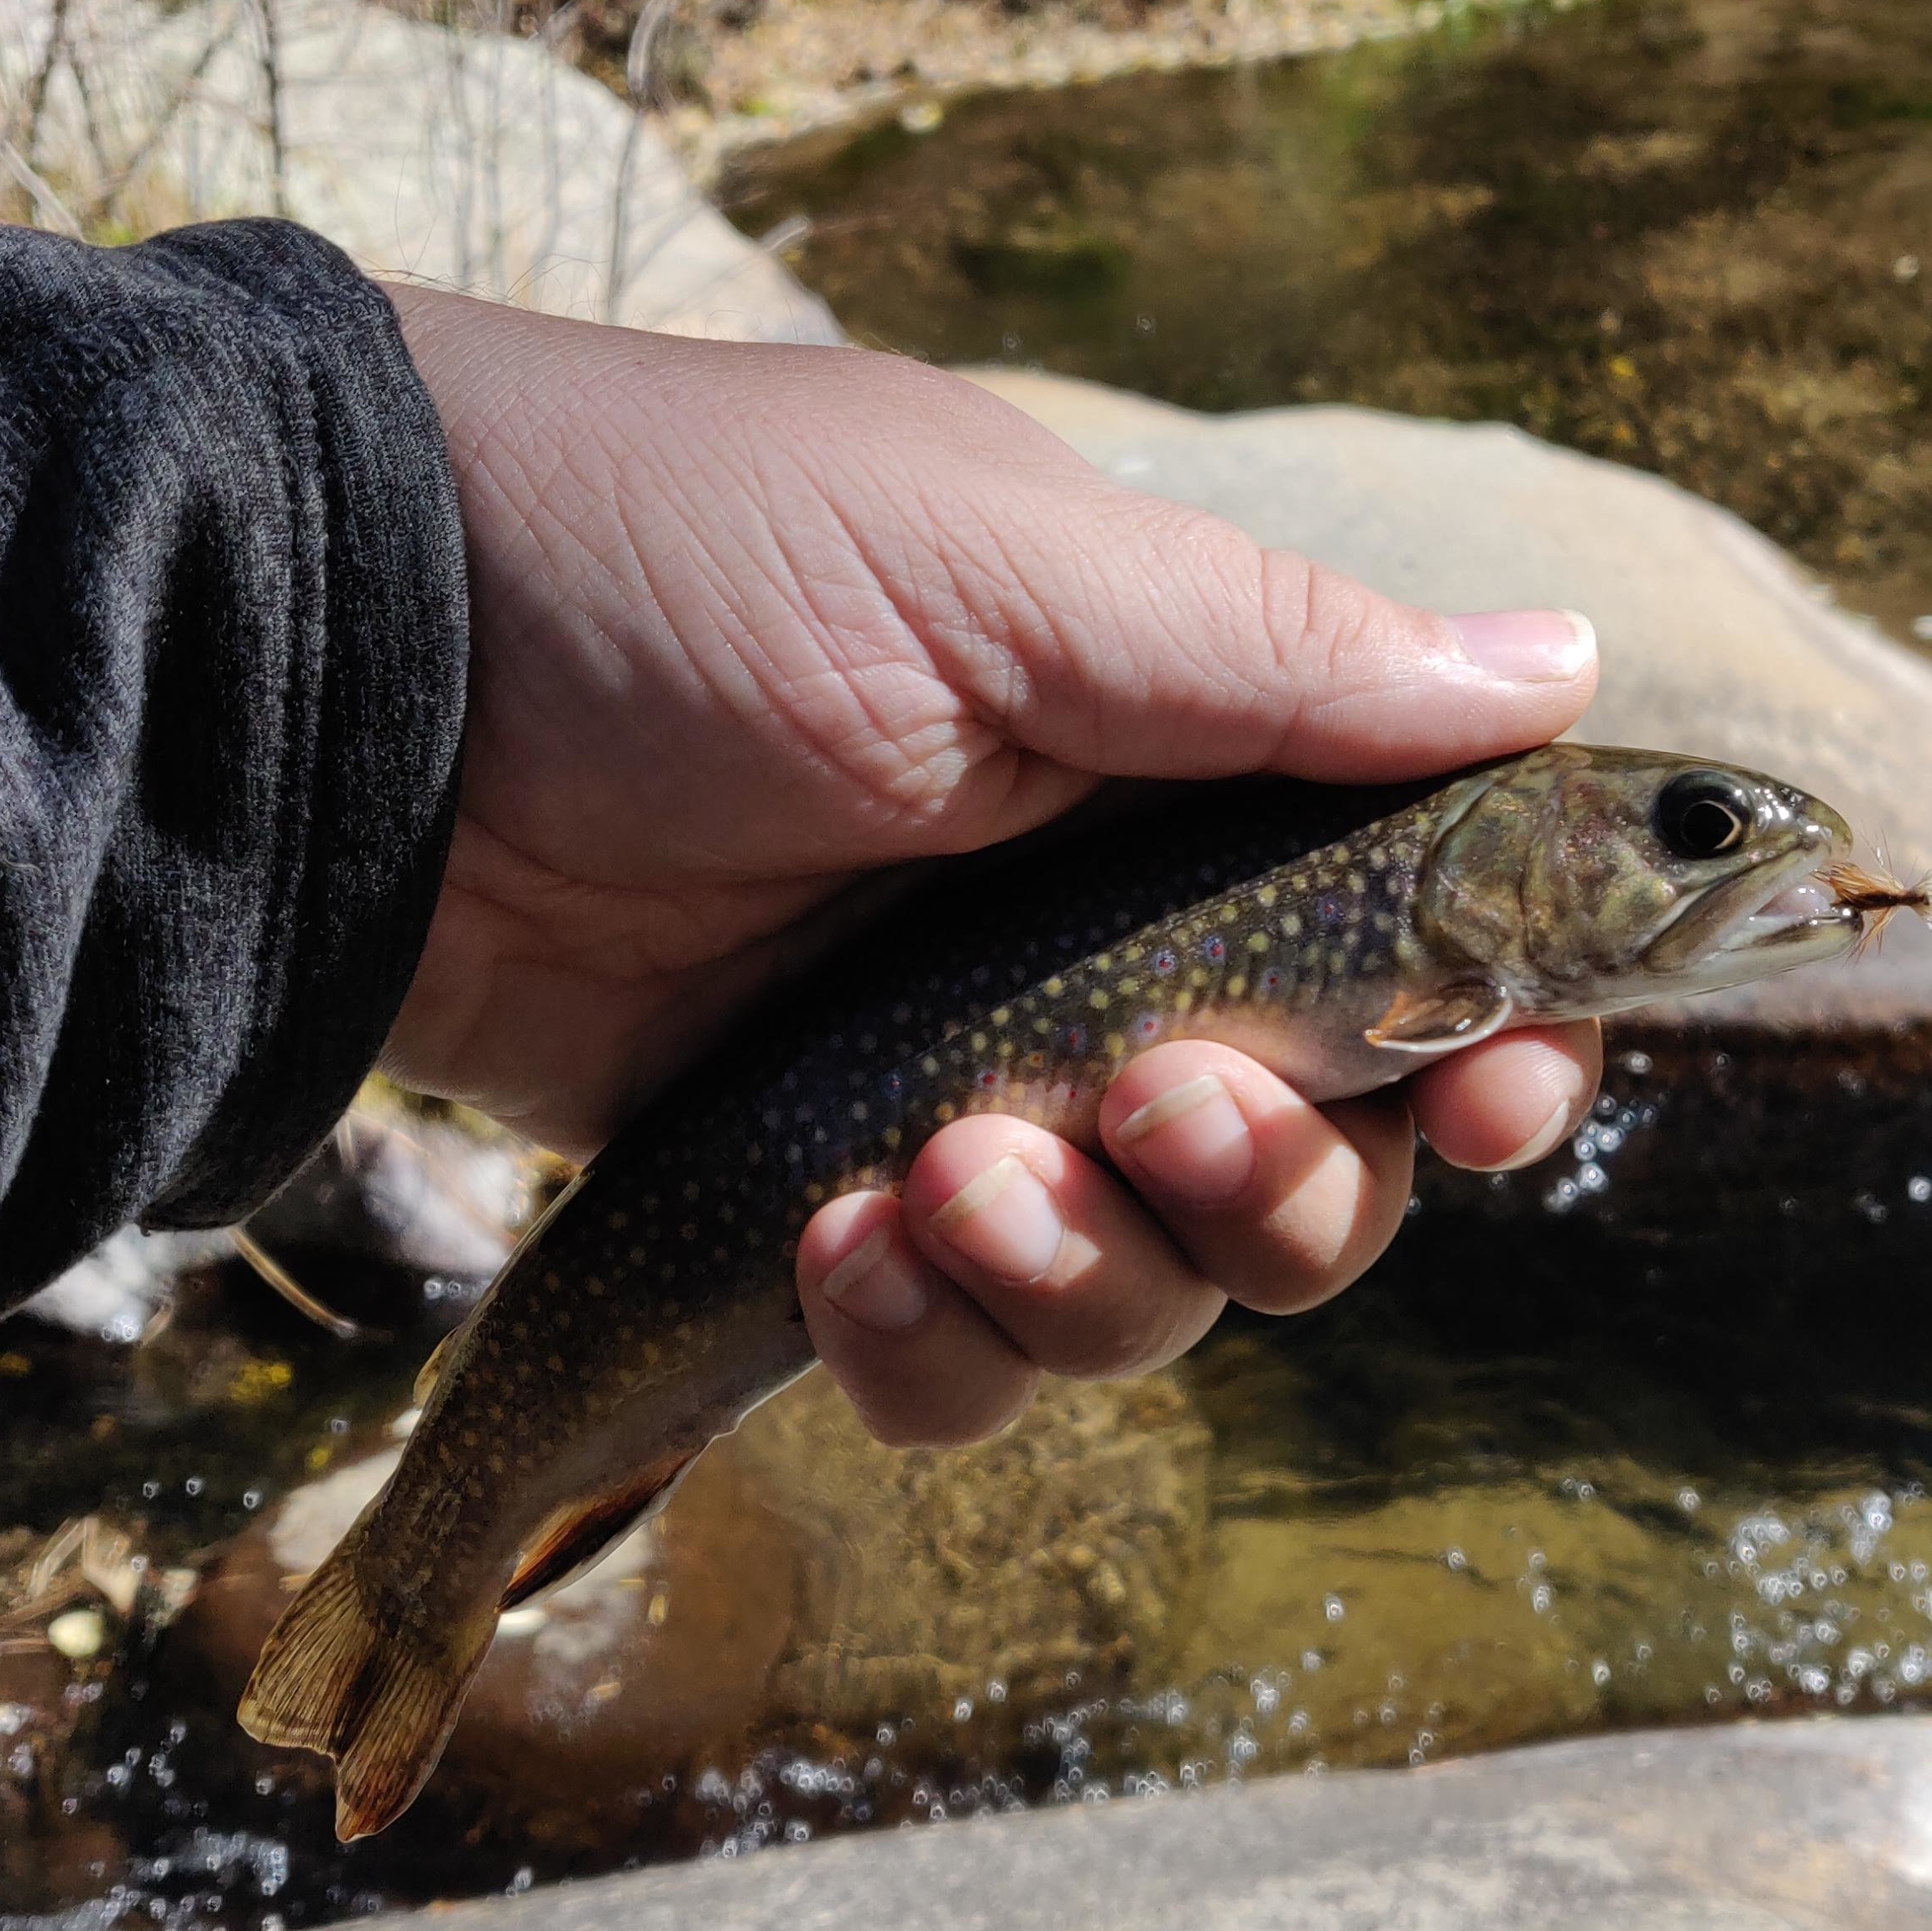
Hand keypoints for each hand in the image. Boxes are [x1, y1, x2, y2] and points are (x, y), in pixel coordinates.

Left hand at [383, 290, 1602, 1446]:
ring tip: (942, 1173)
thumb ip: (1279, 662)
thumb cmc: (685, 566)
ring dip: (1088, 1273)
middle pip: (1315, 1181)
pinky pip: (953, 1364)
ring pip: (1147, 1300)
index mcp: (1187, 786)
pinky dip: (925, 1343)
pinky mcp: (817, 1207)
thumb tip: (1564, 667)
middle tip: (1153, 1095)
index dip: (1493, 1053)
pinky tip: (834, 1241)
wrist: (367, 685)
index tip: (1493, 1095)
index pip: (1426, 961)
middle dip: (1274, 1185)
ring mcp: (962, 1093)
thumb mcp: (998, 568)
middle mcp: (1107, 959)